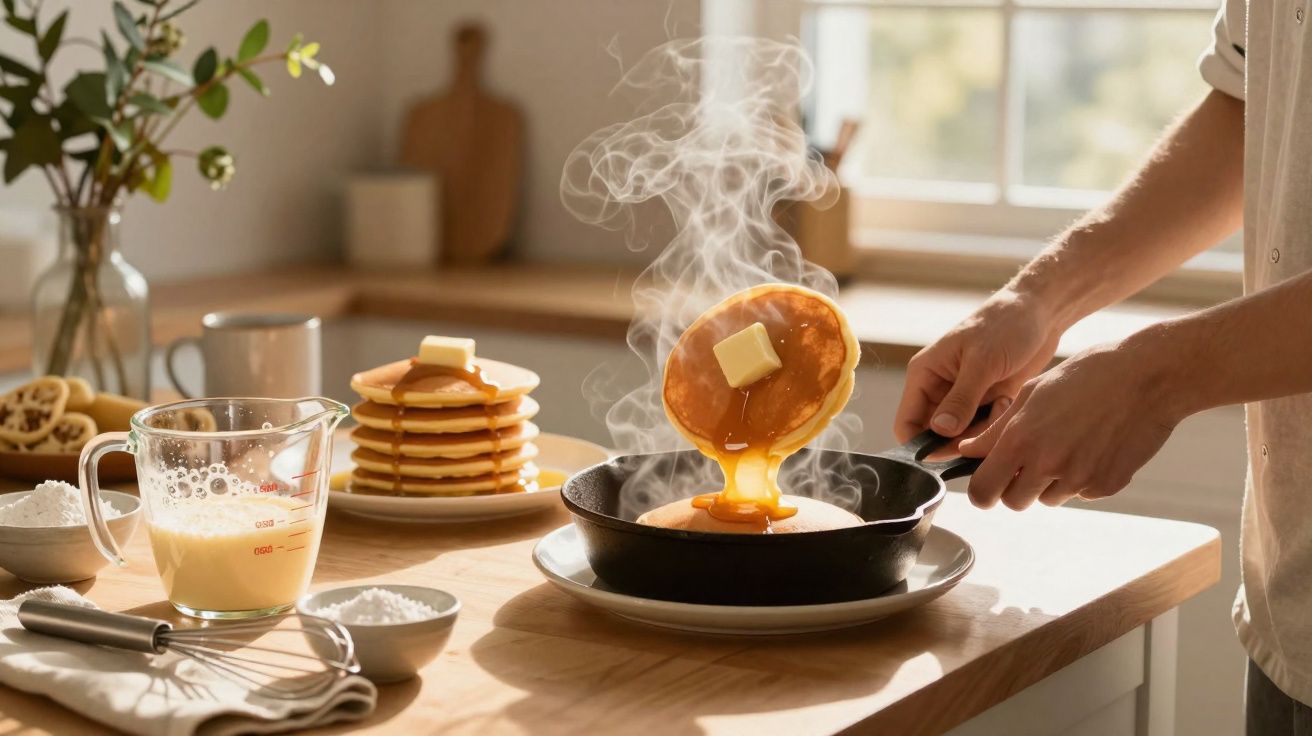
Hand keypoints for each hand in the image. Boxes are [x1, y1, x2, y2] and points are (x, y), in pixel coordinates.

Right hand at [895, 290, 1061, 442]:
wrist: (1041, 312)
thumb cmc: (1006, 325)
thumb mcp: (982, 362)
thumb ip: (961, 399)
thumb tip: (940, 432)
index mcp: (925, 374)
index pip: (907, 423)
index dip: (920, 445)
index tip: (946, 456)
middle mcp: (939, 389)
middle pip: (935, 436)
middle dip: (959, 440)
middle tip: (984, 432)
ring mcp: (963, 397)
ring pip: (962, 436)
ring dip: (982, 431)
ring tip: (1002, 405)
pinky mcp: (986, 402)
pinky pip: (984, 429)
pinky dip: (996, 424)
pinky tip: (1009, 402)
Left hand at [958, 339, 1180, 509]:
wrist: (1148, 377)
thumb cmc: (1087, 376)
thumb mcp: (1032, 394)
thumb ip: (996, 430)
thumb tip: (967, 451)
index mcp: (1021, 439)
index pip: (983, 491)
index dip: (982, 491)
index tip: (987, 484)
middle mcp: (1047, 464)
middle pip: (1014, 502)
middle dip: (1016, 488)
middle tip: (1028, 462)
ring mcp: (1079, 479)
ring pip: (1048, 499)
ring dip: (1049, 482)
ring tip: (1068, 444)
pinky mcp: (1106, 486)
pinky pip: (1081, 493)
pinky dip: (1082, 478)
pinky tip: (1094, 446)